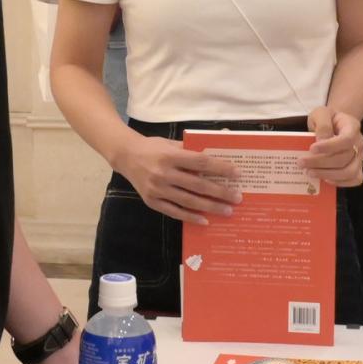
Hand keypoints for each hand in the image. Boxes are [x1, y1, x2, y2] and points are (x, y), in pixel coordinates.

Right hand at [116, 136, 239, 223]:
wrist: (125, 156)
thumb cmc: (152, 147)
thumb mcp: (171, 143)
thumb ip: (191, 151)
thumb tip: (216, 157)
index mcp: (170, 156)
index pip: (201, 163)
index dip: (220, 169)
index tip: (237, 174)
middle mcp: (163, 173)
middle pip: (197, 185)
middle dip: (220, 192)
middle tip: (237, 198)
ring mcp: (157, 190)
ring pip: (188, 201)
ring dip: (210, 207)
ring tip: (227, 210)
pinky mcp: (151, 202)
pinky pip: (174, 212)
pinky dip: (190, 217)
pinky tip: (205, 220)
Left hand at [304, 106, 362, 188]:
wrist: (335, 124)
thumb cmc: (327, 119)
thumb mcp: (320, 113)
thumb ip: (322, 125)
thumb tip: (321, 142)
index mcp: (352, 127)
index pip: (346, 139)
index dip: (330, 147)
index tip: (312, 149)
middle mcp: (359, 143)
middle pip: (344, 158)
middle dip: (321, 163)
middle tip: (302, 163)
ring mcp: (360, 157)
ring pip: (349, 172)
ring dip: (328, 174)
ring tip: (310, 172)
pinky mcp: (357, 168)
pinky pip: (355, 179)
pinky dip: (340, 182)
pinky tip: (325, 179)